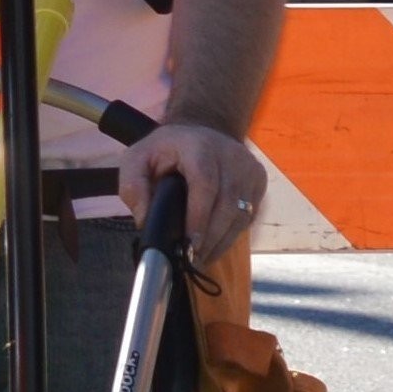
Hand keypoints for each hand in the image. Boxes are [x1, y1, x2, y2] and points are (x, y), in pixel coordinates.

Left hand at [121, 118, 266, 267]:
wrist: (203, 131)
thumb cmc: (167, 150)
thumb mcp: (138, 158)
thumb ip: (133, 187)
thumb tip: (145, 221)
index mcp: (199, 147)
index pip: (205, 183)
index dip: (199, 216)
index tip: (190, 244)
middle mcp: (230, 155)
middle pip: (227, 204)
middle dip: (210, 237)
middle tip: (192, 260)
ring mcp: (249, 168)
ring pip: (241, 214)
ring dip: (222, 242)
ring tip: (201, 258)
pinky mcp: (259, 181)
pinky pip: (248, 215)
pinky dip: (232, 234)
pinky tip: (214, 245)